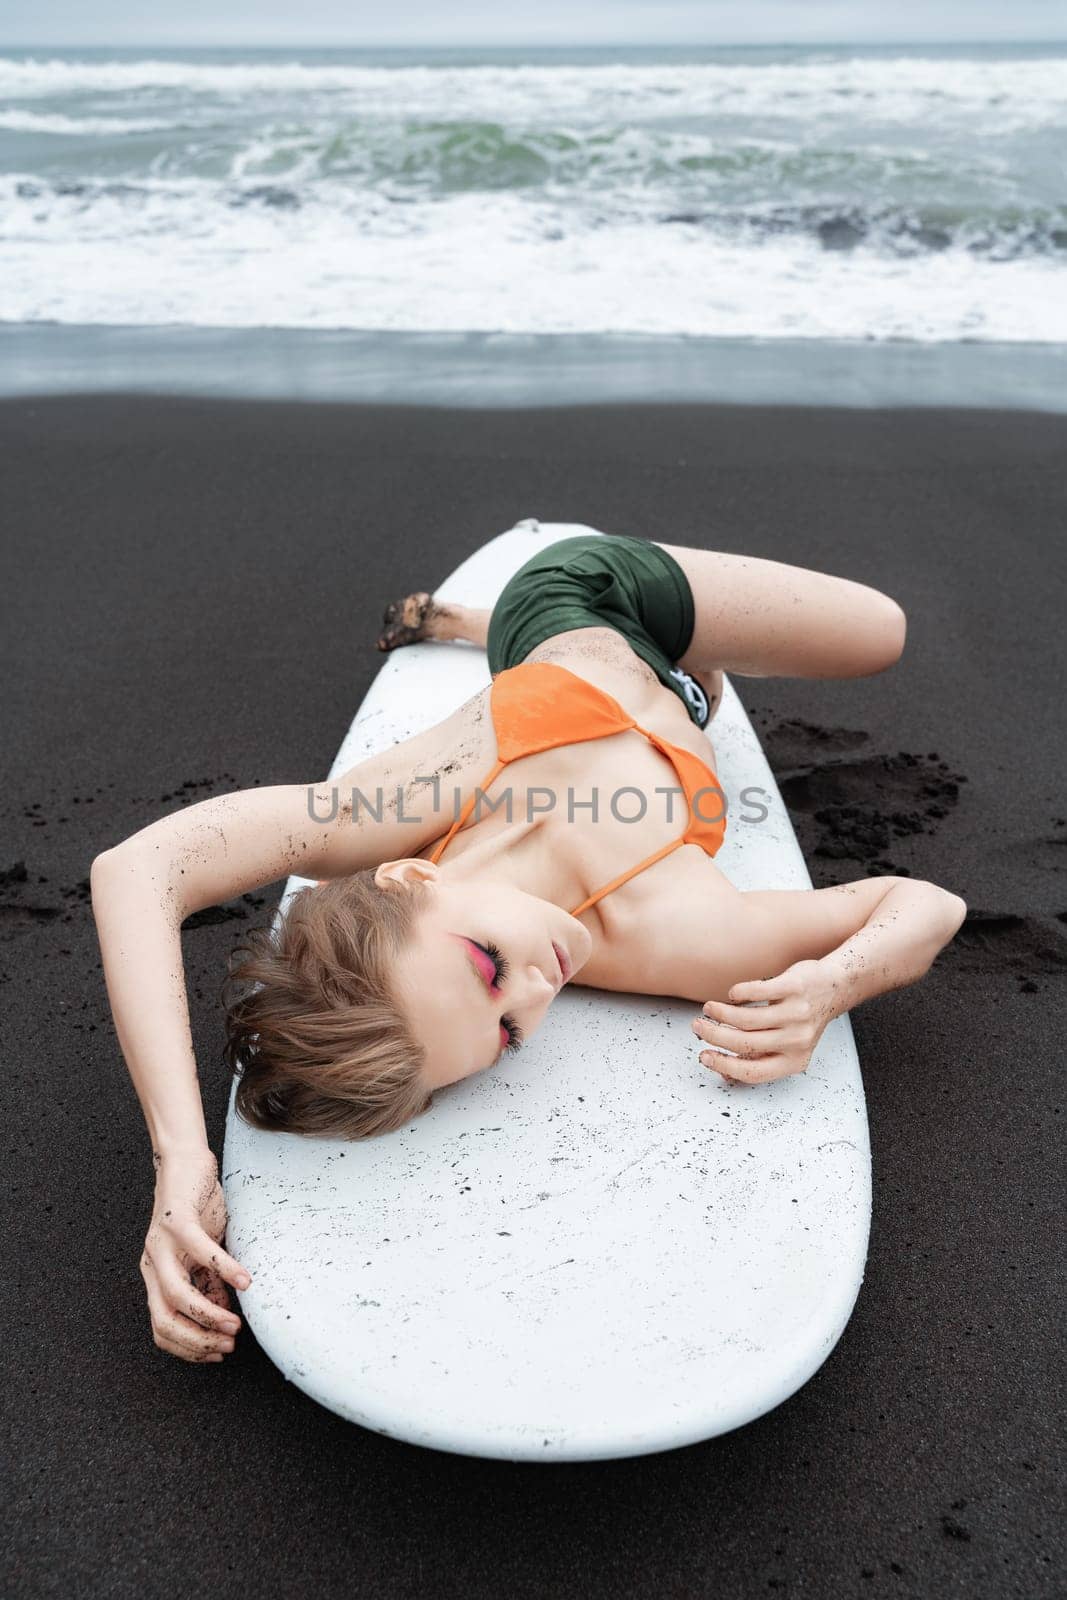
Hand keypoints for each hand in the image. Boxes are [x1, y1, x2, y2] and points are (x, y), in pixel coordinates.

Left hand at [141, 1148, 251, 1362]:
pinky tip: (245, 1281)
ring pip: (175, 1293)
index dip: (189, 1348)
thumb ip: (209, 1284)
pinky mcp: (177, 1221)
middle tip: (228, 1344)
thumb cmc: (196, 1209)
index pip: (161, 1328)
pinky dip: (224, 1270)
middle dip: (198, 1340)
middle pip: (164, 1319)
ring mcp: (161, 1243)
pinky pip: (200, 1252)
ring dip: (207, 1315)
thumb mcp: (202, 1254)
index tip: (217, 1354)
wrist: (186, 1163)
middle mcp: (152, 1264)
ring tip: (235, 1324)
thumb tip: (225, 1314)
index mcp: (156, 1276)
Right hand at [691, 959, 838, 1084]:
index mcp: (795, 1061)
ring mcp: (797, 1013)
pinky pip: (757, 990)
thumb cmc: (803, 1019)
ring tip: (709, 1008)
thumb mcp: (788, 1046)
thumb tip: (723, 1072)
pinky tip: (732, 994)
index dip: (724, 1065)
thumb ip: (759, 1058)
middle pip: (744, 1044)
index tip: (704, 1055)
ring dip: (720, 1013)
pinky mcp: (794, 987)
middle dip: (714, 1036)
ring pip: (747, 1018)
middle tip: (698, 1027)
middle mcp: (798, 1040)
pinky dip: (738, 993)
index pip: (753, 1072)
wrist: (834, 987)